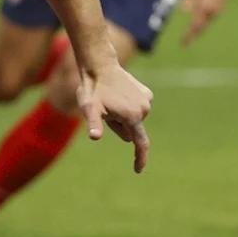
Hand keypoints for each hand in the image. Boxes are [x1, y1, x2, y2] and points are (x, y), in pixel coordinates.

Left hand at [76, 57, 152, 172]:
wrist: (100, 66)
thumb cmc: (93, 90)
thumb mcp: (90, 109)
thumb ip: (94, 123)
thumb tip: (94, 137)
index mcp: (133, 117)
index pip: (140, 144)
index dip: (140, 158)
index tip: (138, 170)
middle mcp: (144, 109)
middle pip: (133, 130)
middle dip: (120, 127)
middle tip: (105, 113)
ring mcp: (147, 100)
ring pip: (135, 119)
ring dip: (124, 117)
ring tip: (110, 102)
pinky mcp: (146, 93)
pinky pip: (137, 108)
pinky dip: (129, 107)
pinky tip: (118, 96)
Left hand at [179, 0, 234, 45]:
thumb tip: (184, 10)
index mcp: (204, 8)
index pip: (195, 25)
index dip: (188, 35)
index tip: (183, 43)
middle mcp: (212, 13)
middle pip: (201, 28)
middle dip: (193, 35)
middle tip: (185, 42)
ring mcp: (217, 11)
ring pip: (206, 24)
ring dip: (198, 29)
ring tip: (191, 35)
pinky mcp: (220, 8)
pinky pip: (210, 19)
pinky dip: (203, 23)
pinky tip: (199, 23)